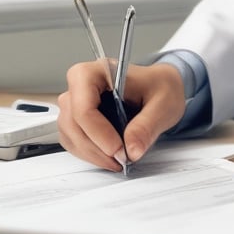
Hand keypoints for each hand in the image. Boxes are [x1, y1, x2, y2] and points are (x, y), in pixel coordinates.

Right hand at [58, 61, 185, 170]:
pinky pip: (73, 141)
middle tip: (122, 159)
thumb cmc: (159, 87)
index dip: (99, 133)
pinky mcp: (77, 119)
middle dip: (96, 148)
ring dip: (92, 154)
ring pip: (70, 135)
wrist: (159, 88)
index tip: (119, 150)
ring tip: (119, 160)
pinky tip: (110, 157)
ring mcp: (75, 103)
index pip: (84, 107)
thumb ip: (147, 126)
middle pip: (73, 123)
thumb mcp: (163, 103)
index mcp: (95, 72)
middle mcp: (80, 85)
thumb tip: (131, 150)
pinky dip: (90, 154)